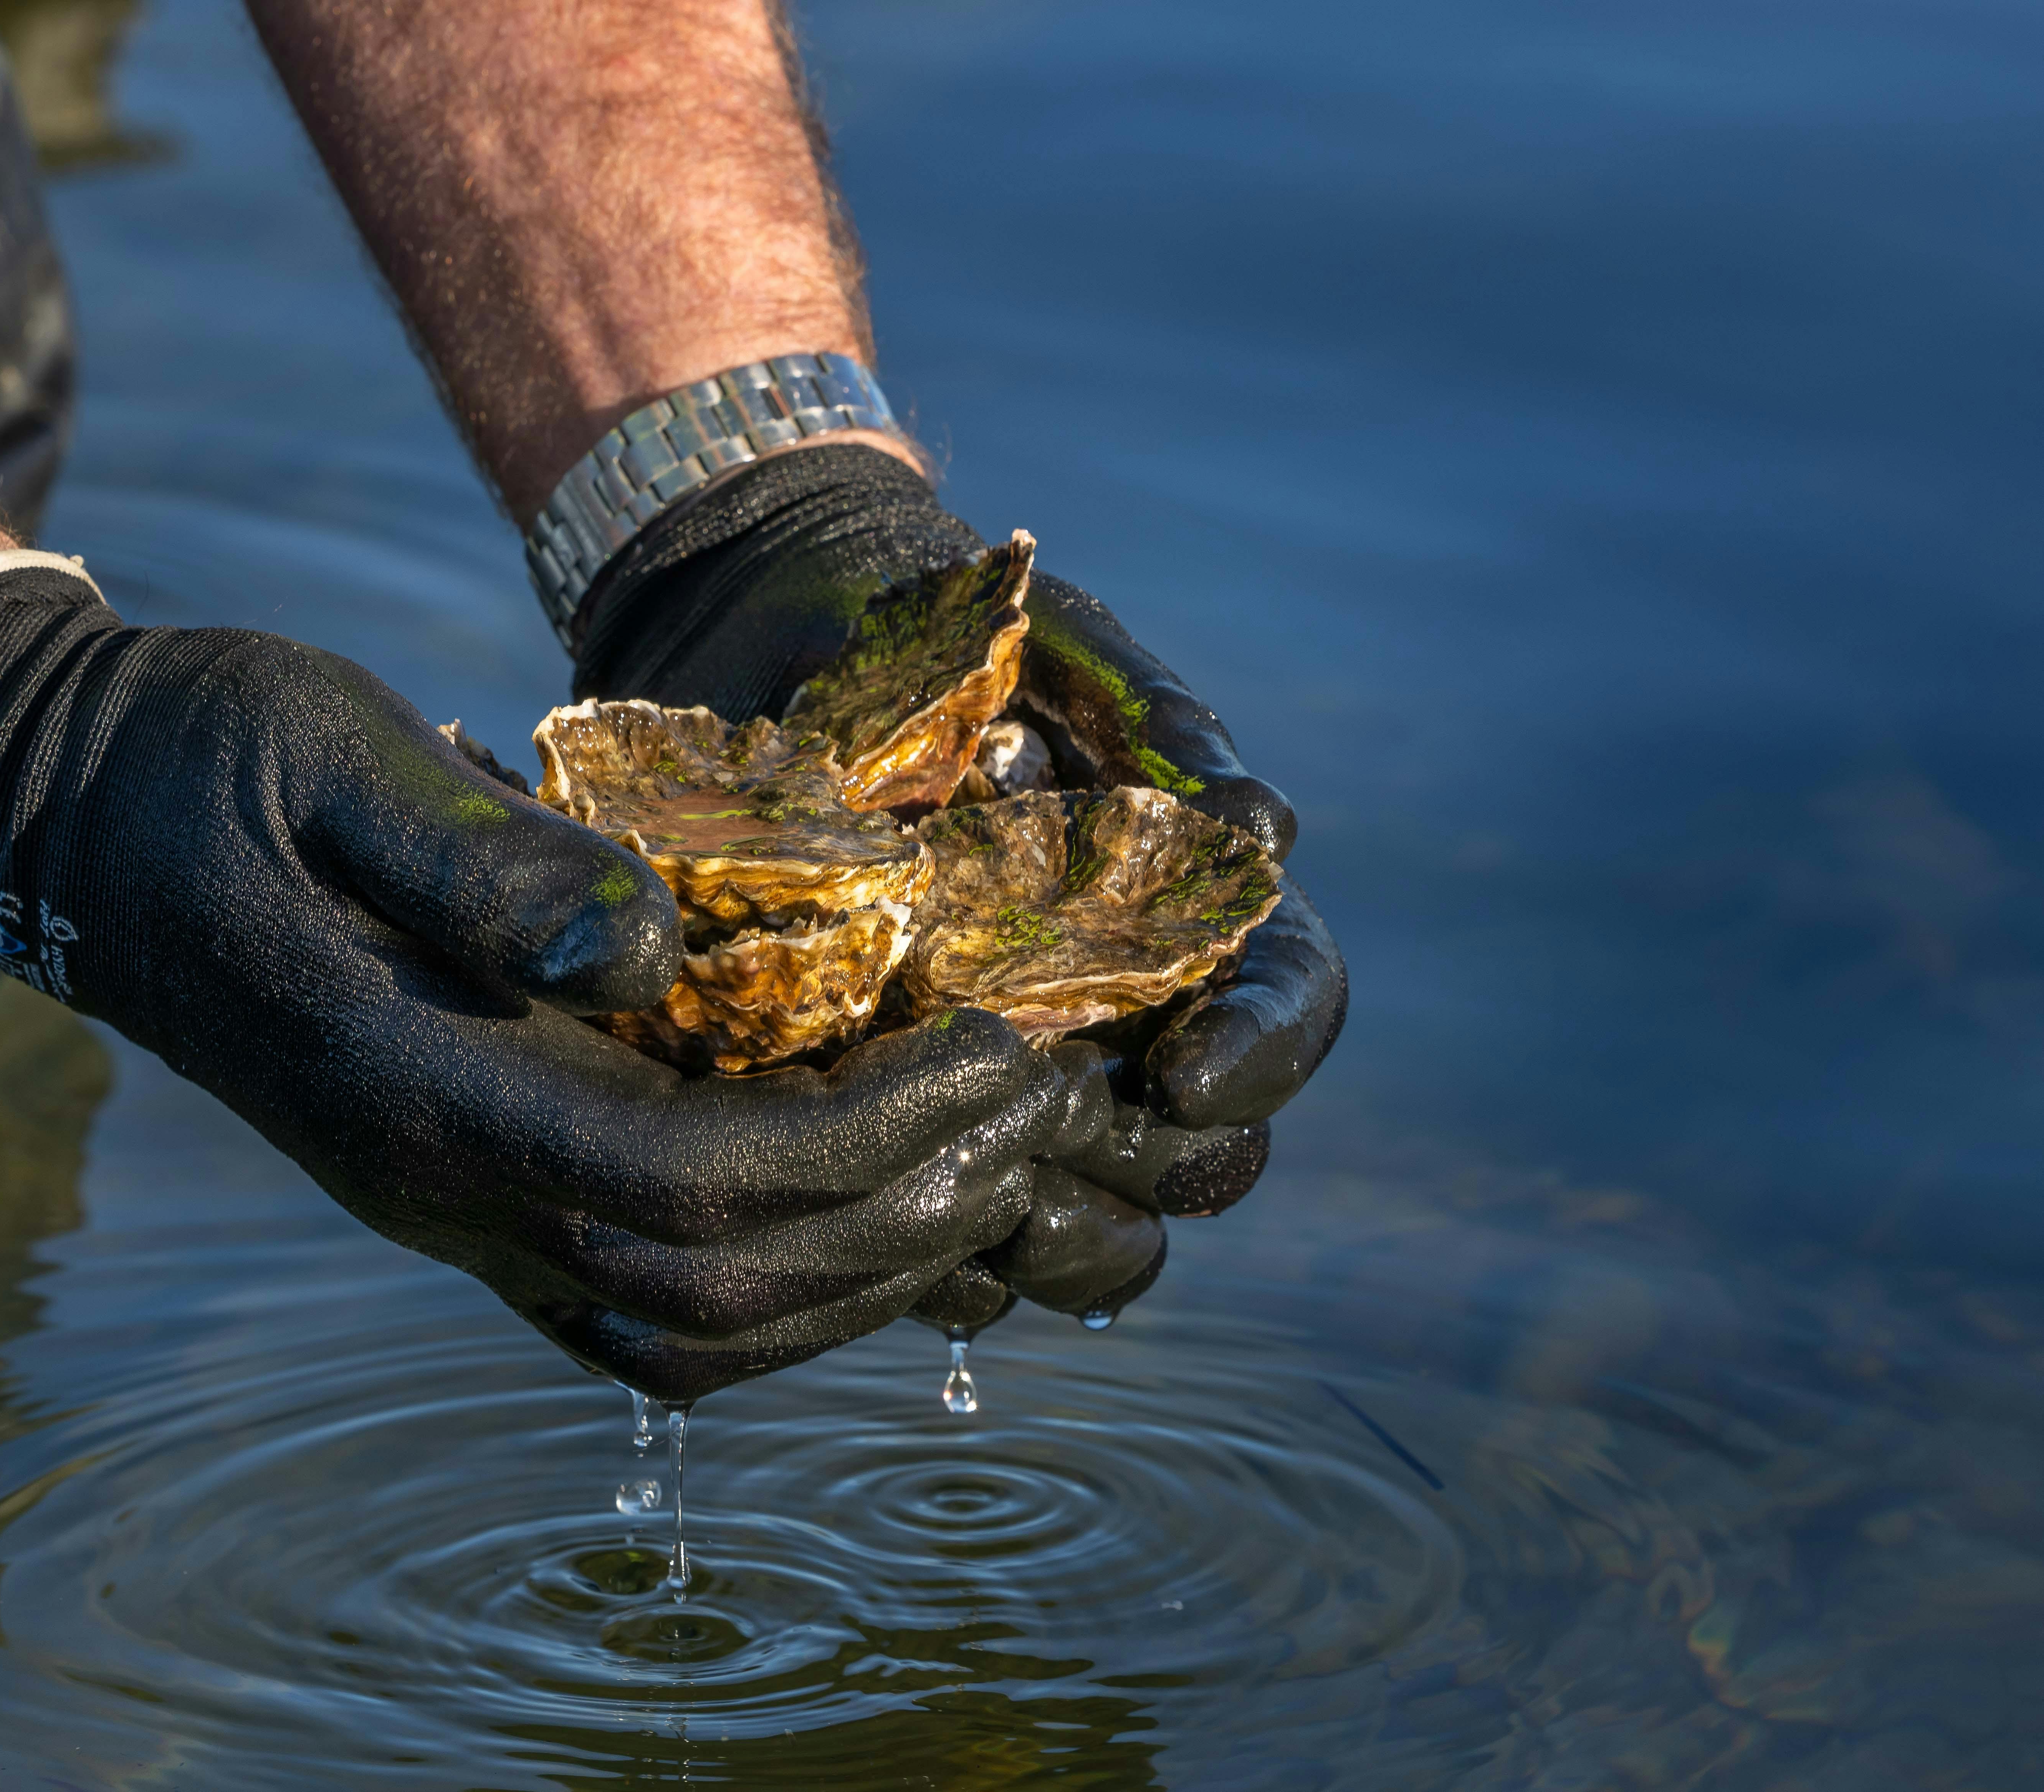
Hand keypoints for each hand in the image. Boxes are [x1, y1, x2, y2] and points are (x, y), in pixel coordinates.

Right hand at [0, 568, 1129, 1399]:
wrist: (68, 819)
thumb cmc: (200, 756)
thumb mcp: (323, 748)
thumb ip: (482, 858)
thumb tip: (651, 944)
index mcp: (412, 1088)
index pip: (683, 1186)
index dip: (866, 1136)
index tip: (996, 1043)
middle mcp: (431, 1186)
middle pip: (707, 1292)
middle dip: (898, 1213)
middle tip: (1036, 1105)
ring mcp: (441, 1208)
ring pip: (681, 1333)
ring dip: (851, 1268)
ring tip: (981, 1156)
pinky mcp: (460, 1186)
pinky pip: (638, 1301)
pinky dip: (773, 1269)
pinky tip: (862, 1178)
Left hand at [570, 442, 1348, 1319]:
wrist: (784, 651)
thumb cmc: (943, 643)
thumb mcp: (1050, 652)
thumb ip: (1159, 729)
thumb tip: (1262, 825)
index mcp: (1199, 913)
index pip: (1291, 1004)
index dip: (1264, 1051)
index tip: (1188, 1069)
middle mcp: (1134, 1021)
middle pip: (1208, 1151)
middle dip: (1152, 1159)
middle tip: (1056, 1131)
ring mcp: (1030, 1092)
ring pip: (1103, 1229)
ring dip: (1058, 1230)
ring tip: (976, 1185)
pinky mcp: (918, 1136)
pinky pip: (961, 1247)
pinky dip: (939, 1250)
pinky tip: (875, 1206)